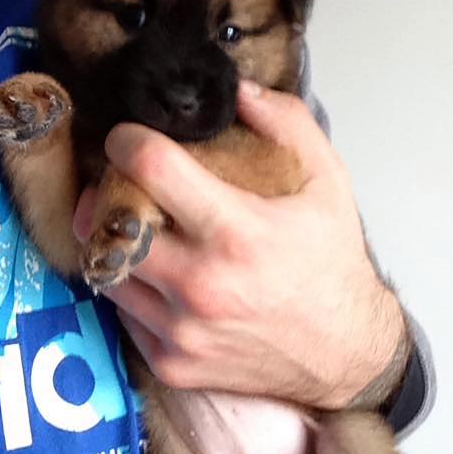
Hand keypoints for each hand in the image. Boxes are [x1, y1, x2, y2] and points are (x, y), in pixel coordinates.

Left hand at [74, 83, 406, 408]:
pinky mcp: (172, 362)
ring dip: (116, 243)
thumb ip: (285, 122)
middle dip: (108, 192)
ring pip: (108, 270)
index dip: (128, 141)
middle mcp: (201, 285)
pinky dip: (134, 290)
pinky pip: (124, 315)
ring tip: (138, 228)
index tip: (128, 139)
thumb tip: (236, 91)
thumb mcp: (327, 181)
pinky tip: (160, 276)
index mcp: (237, 232)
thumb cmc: (333, 267)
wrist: (344, 354)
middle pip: (111, 221)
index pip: (150, 167)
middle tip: (121, 183)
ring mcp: (182, 330)